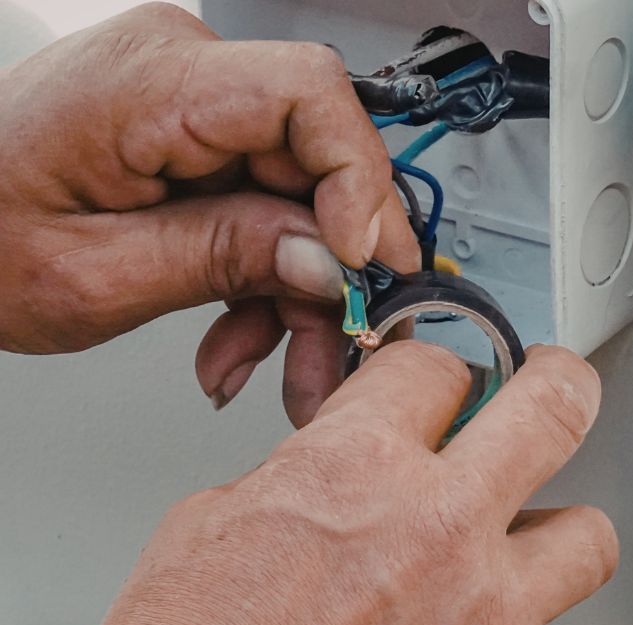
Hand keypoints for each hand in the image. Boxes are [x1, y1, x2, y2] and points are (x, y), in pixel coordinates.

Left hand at [0, 2, 417, 425]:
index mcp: (150, 83)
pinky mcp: (192, 151)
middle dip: (332, 273)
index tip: (363, 266)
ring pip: (300, 206)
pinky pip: (263, 216)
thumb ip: (224, 258)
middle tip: (335, 351)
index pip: (310, 94)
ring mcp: (190, 114)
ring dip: (296, 298)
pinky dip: (260, 287)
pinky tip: (234, 342)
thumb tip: (327, 261)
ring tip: (268, 368)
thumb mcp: (100, 276)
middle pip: (317, 167)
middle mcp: (181, 80)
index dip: (359, 181)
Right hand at [87, 343, 617, 624]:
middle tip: (560, 389)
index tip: (445, 394)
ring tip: (523, 556)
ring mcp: (489, 613)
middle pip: (555, 410)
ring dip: (557, 538)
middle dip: (562, 385)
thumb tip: (344, 477)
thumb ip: (309, 480)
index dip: (438, 377)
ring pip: (590, 538)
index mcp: (361, 464)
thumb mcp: (221, 518)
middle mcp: (442, 525)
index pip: (438, 369)